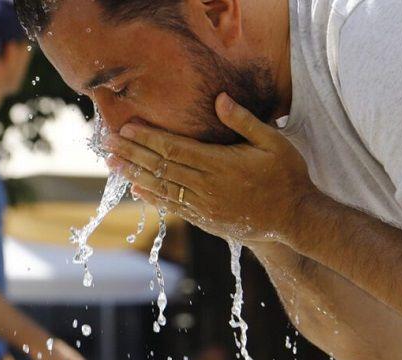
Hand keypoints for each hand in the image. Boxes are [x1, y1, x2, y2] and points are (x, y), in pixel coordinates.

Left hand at [105, 92, 316, 242]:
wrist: (295, 219)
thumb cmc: (286, 176)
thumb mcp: (273, 142)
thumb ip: (244, 121)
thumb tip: (219, 98)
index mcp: (219, 164)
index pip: (174, 149)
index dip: (147, 138)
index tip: (125, 128)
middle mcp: (206, 186)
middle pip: (160, 167)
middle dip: (132, 153)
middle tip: (107, 143)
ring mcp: (204, 205)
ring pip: (161, 187)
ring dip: (135, 174)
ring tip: (113, 164)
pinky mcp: (205, 219)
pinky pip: (172, 206)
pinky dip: (152, 196)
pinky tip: (136, 188)